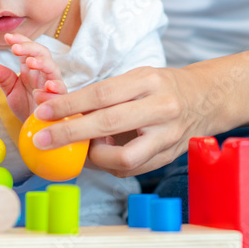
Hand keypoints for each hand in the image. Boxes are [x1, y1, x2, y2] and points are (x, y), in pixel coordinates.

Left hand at [0, 33, 66, 120]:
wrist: (38, 128)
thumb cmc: (27, 107)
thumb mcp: (11, 92)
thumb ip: (4, 79)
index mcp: (31, 69)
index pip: (28, 50)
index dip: (20, 40)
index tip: (7, 37)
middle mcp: (43, 74)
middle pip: (42, 53)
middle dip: (30, 48)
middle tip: (15, 48)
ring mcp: (53, 86)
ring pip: (53, 68)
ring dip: (42, 63)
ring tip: (31, 62)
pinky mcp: (60, 100)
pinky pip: (61, 92)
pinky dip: (54, 88)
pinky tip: (45, 88)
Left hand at [29, 66, 216, 176]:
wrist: (206, 99)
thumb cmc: (161, 87)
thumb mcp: (136, 78)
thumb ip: (104, 95)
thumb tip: (59, 109)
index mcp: (149, 81)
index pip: (102, 93)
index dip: (69, 104)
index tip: (43, 111)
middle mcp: (161, 108)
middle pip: (109, 123)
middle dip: (70, 133)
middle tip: (43, 140)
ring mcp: (167, 136)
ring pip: (124, 157)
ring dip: (95, 157)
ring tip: (84, 148)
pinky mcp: (168, 157)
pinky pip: (132, 169)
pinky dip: (110, 165)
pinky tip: (100, 156)